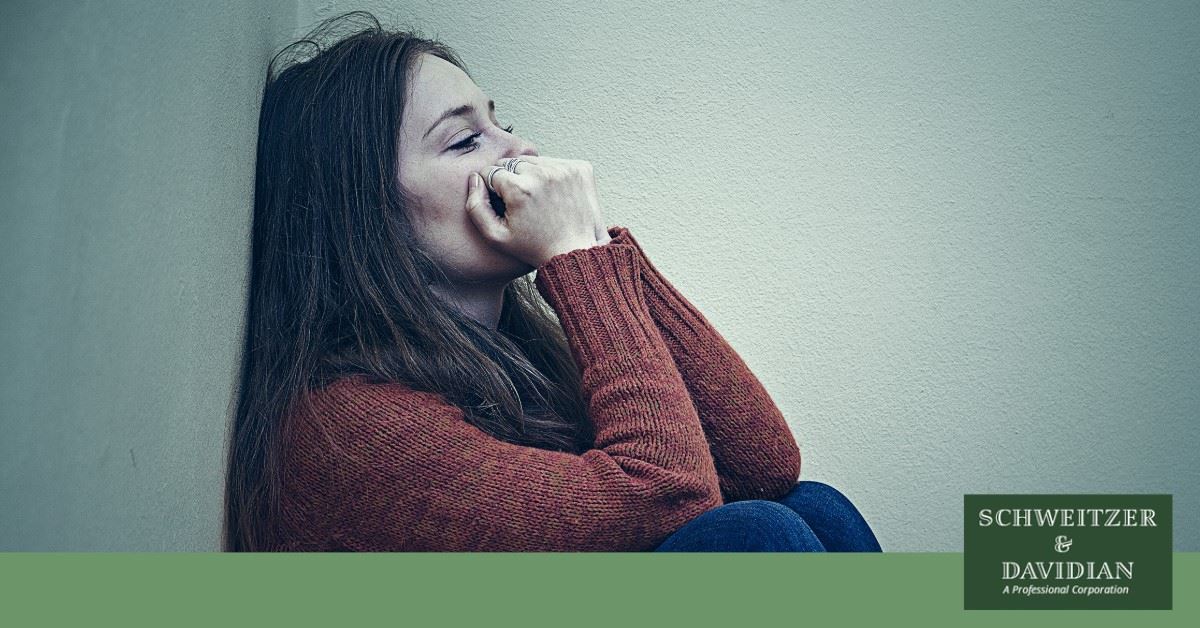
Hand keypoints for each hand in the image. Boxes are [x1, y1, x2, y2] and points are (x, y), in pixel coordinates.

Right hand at [465, 156, 607, 267]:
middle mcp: (542, 173)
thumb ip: (475, 207)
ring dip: (530, 175)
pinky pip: (554, 162)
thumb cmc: (535, 248)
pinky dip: (550, 174)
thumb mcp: (496, 236)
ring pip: (533, 161)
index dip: (493, 189)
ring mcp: (564, 169)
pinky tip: (553, 195)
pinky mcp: (581, 168)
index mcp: (519, 189)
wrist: (576, 252)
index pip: (491, 171)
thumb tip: (475, 178)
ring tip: (537, 199)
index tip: (504, 204)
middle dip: (511, 180)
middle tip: (521, 204)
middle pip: (512, 163)